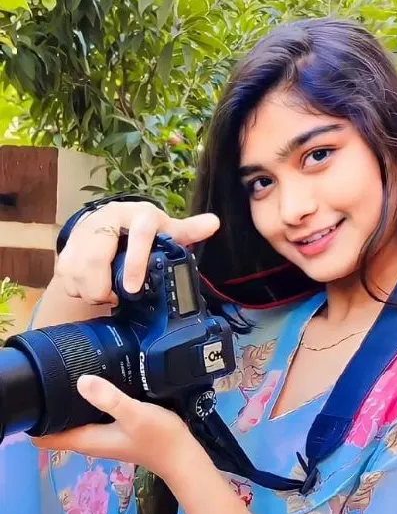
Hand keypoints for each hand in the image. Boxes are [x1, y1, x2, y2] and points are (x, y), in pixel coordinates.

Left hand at [32, 375, 195, 477]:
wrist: (183, 455)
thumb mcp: (134, 414)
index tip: (33, 399)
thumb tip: (81, 381)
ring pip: (74, 421)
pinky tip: (94, 387)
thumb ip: (109, 399)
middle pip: (57, 428)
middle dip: (48, 409)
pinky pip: (91, 417)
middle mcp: (91, 441)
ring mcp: (103, 437)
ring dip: (68, 406)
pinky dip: (87, 405)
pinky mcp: (115, 431)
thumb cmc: (159, 437)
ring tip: (65, 379)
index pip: (46, 439)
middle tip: (47, 381)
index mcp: (87, 440)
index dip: (35, 421)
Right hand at [56, 200, 219, 304]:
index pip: (137, 235)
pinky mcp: (65, 247)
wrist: (107, 224)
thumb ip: (187, 231)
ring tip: (106, 295)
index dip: (135, 263)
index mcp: (135, 214)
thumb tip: (214, 223)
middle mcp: (105, 219)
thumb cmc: (140, 230)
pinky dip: (77, 289)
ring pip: (77, 271)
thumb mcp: (164, 229)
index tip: (132, 290)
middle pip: (94, 259)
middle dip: (103, 287)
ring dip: (90, 291)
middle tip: (115, 298)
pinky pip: (65, 276)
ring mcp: (81, 233)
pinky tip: (90, 288)